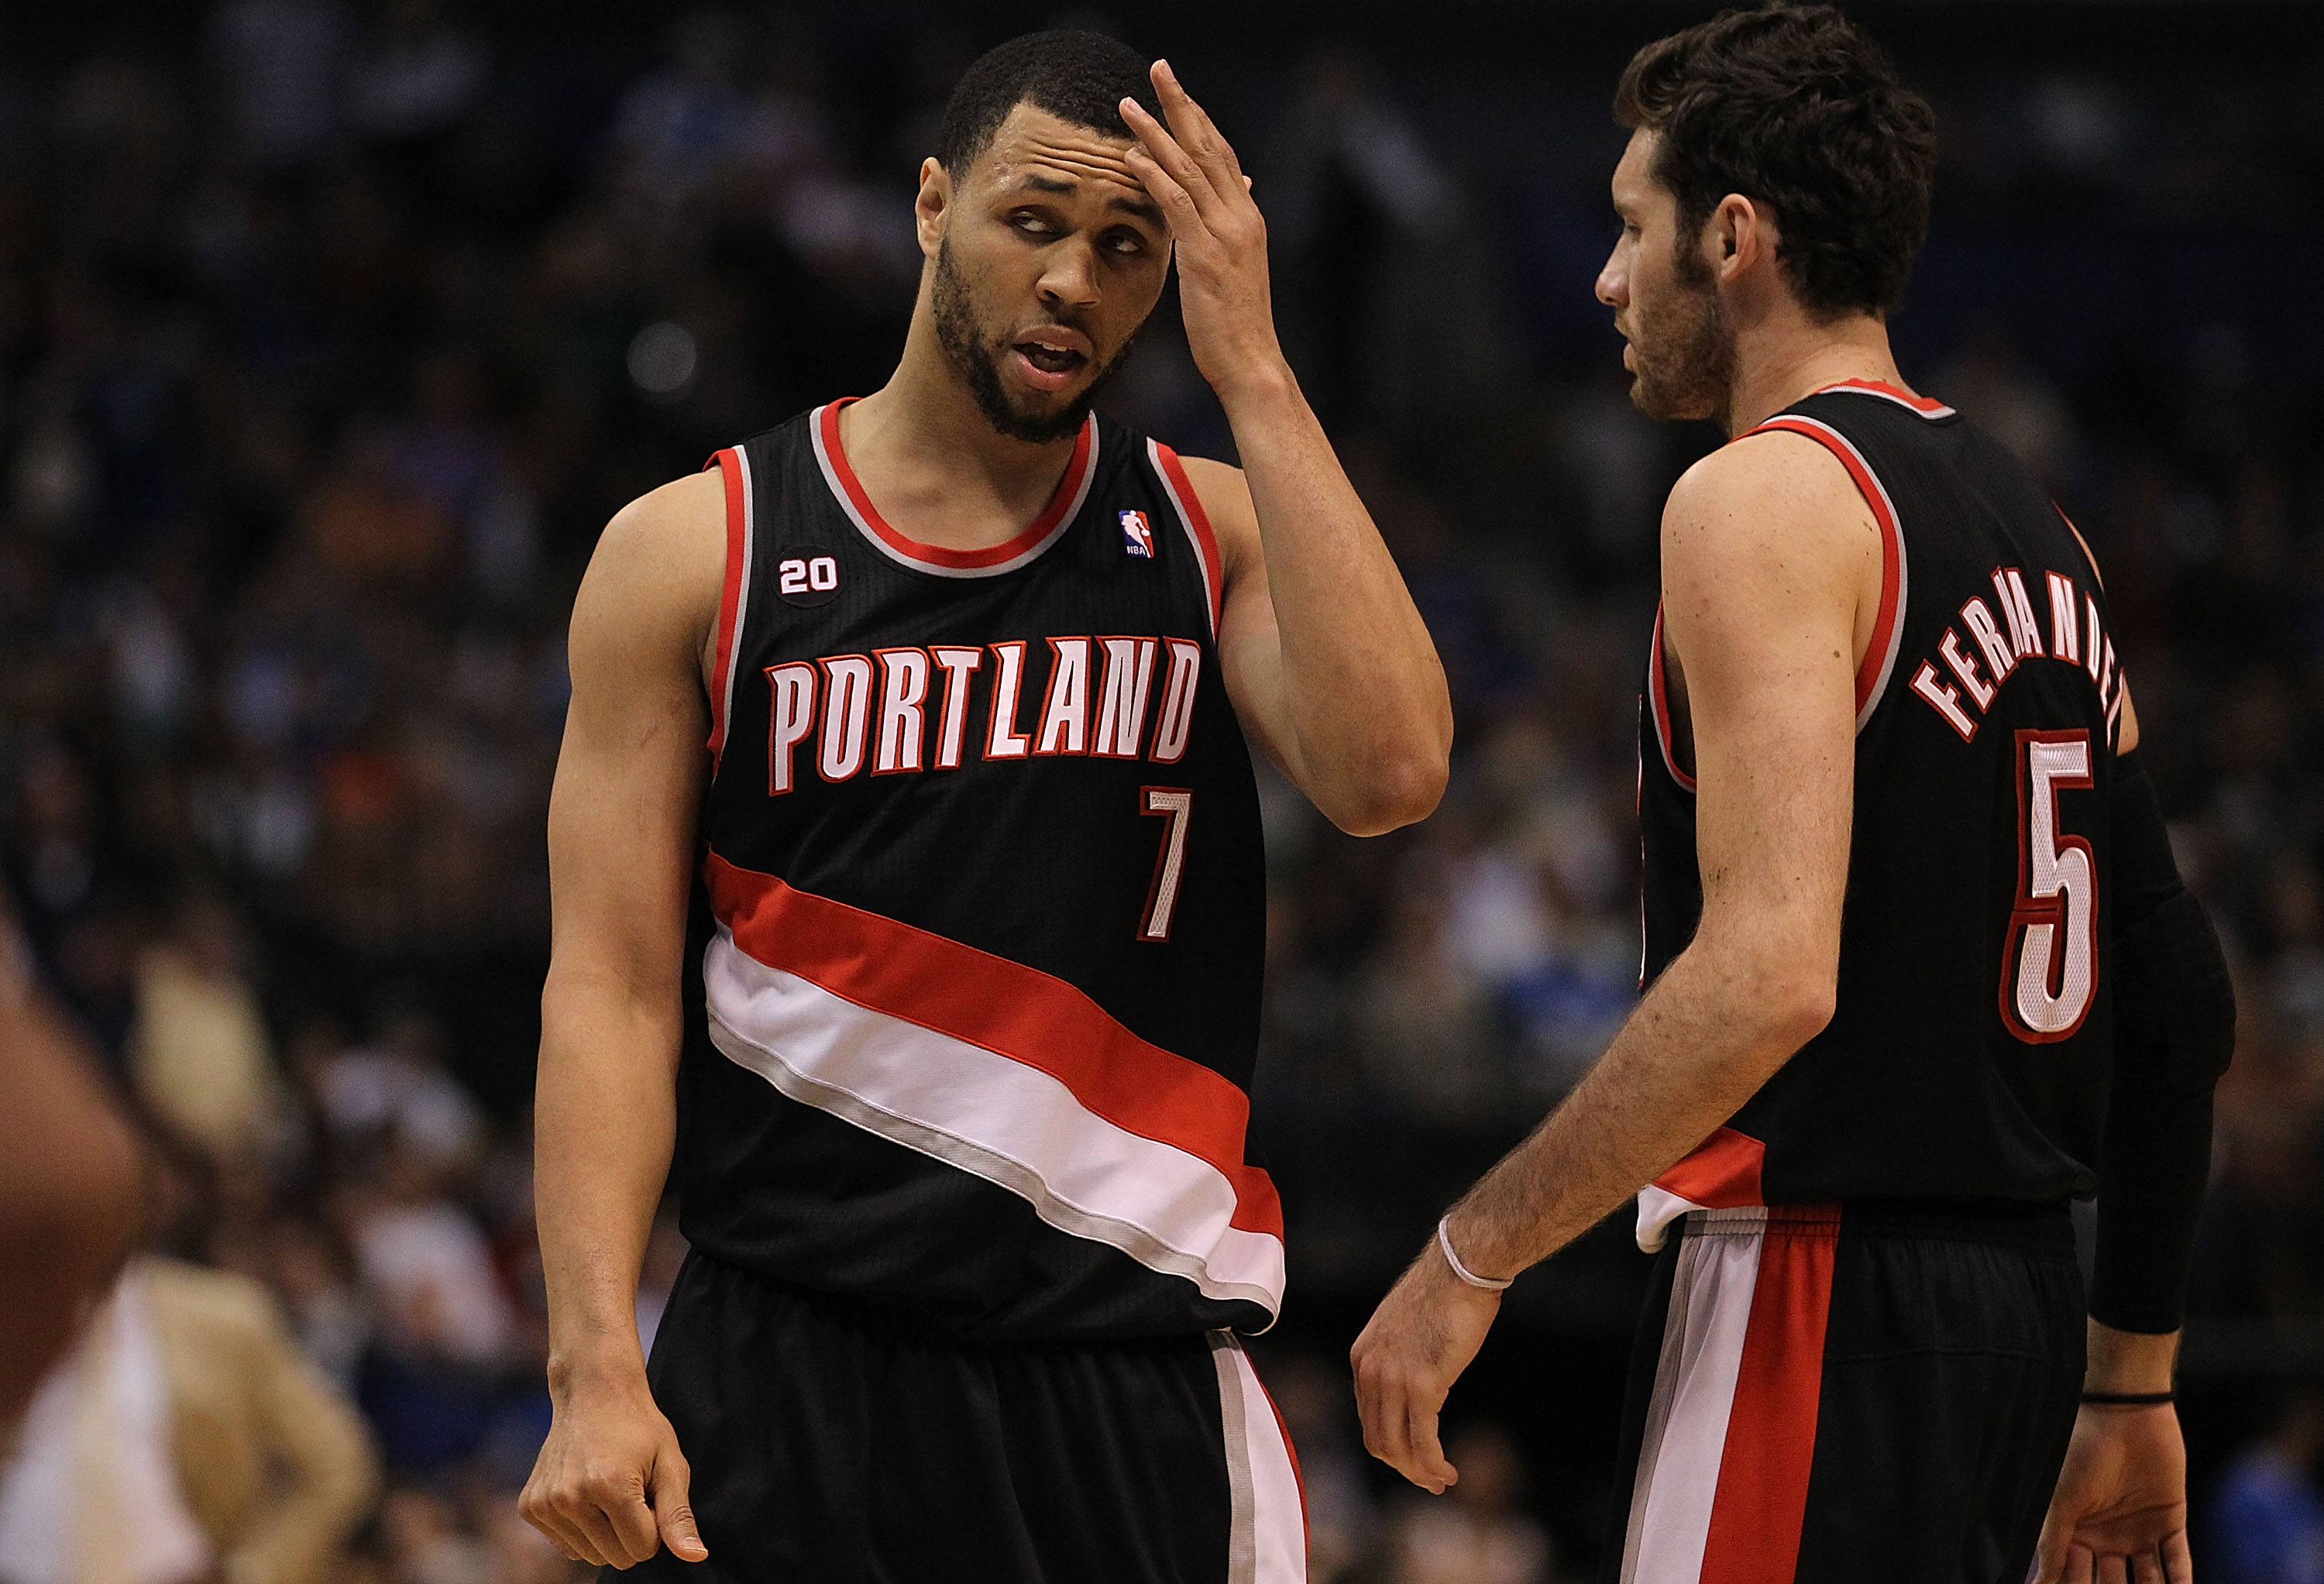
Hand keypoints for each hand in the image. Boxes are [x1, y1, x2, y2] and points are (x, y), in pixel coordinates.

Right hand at [518, 1358, 707, 1569]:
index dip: (654, 1526)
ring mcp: (545, 1504)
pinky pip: (567, 1547)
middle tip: (631, 1490)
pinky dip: (582, 1529)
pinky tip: (586, 1494)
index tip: (650, 1494)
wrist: (592, 1393)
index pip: (643, 1550)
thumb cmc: (638, 1427)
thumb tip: (696, 1557)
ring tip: (608, 1491)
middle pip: (616, 1558)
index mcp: (610, 1487)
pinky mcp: (530, 1508)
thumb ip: (679, 1515)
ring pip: (590, 1556)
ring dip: (606, 1533)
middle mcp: (570, 1499)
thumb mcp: (670, 1464)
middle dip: (631, 1533)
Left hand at [1119, 61, 1286, 403]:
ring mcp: (1225, 235)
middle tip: (1159, 69)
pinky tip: (1132, 157)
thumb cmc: (1238, 323)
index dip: (1198, 119)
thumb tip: (1230, 200)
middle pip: (1208, 147)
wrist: (1253, 362)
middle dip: (1181, 105)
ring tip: (1128, 105)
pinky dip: (1155, 177)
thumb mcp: (1235, 268)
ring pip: (1189, 170)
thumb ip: (1226, 231)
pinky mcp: (1205, 257)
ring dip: (1156, 133)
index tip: (1176, 91)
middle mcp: (1241, 217)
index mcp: (1247, 217)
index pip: (1222, 155)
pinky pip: (1178, 206)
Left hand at [1350, 1239, 1504, 1492]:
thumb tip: (1416, 1391)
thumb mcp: (1407, 1331)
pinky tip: (1448, 1472)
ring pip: (1397, 1447)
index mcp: (1362, 1358)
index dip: (1391, 1448)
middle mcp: (1370, 1370)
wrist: (1461, 1268)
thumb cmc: (1444, 1294)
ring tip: (1442, 1481)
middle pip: (1378, 1440)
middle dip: (1404, 1468)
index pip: (1368, 1419)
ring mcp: (1392, 1378)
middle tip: (1430, 1482)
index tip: (1415, 1460)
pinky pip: (1422, 1440)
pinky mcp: (1421, 1384)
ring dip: (1419, 1472)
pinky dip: (1433, 1464)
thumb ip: (1402, 1361)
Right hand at [2033, 1404, 2190, 1583]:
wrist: (2124, 1414)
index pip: (2074, 1578)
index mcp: (2075, 1533)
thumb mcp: (2061, 1503)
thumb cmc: (2081, 1452)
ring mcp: (2140, 1532)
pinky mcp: (2171, 1522)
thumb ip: (2052, 1548)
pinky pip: (2178, 1563)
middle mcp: (2107, 1538)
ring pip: (2148, 1581)